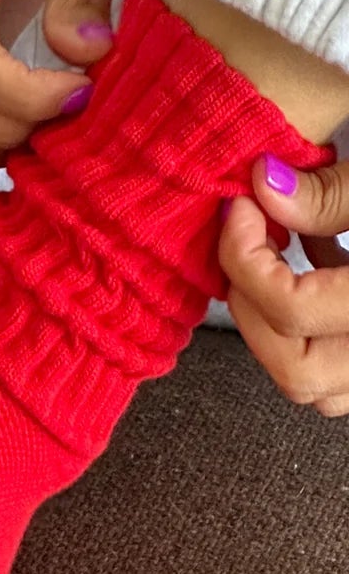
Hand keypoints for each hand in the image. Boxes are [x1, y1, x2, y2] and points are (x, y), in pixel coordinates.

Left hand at [220, 156, 348, 414]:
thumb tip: (260, 185)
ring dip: (276, 330)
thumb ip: (329, 194)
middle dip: (252, 305)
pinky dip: (309, 334)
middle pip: (294, 371)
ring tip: (275, 261)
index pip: (292, 312)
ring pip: (314, 387)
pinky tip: (315, 268)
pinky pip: (336, 376)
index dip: (247, 258)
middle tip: (246, 242)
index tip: (238, 207)